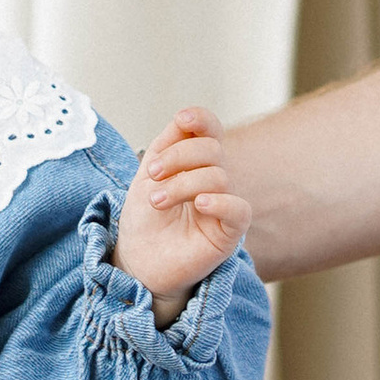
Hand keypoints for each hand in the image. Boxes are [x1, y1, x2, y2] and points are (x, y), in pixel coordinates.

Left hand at [117, 108, 249, 322]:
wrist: (139, 261)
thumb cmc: (145, 219)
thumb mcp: (148, 176)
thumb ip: (166, 145)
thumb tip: (184, 118)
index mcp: (197, 162)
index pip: (211, 131)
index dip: (202, 119)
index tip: (182, 118)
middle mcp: (215, 179)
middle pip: (212, 150)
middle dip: (178, 157)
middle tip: (152, 175)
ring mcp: (224, 205)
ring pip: (218, 177)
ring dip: (181, 185)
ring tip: (158, 202)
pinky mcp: (229, 233)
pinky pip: (239, 209)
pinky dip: (221, 202)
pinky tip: (200, 205)